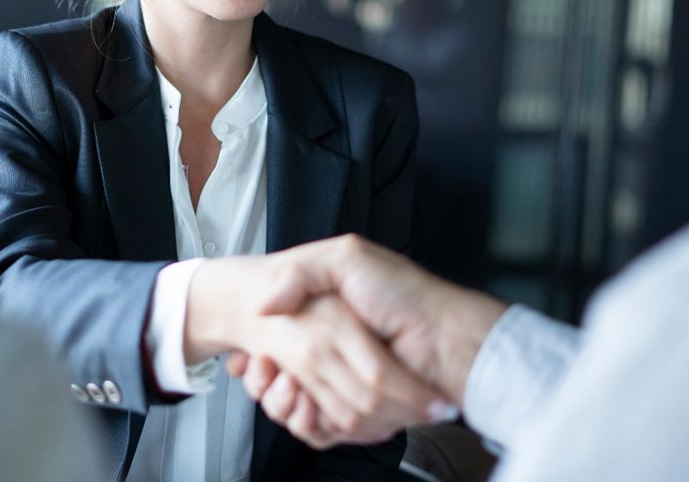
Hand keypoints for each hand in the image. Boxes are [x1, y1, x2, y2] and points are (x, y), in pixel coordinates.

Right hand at [227, 235, 507, 442]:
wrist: (443, 335)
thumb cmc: (403, 293)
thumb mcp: (347, 258)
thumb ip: (301, 273)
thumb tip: (264, 303)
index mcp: (327, 323)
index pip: (276, 344)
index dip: (257, 354)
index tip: (245, 353)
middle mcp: (335, 356)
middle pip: (278, 380)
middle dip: (263, 378)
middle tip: (257, 367)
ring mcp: (345, 388)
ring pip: (294, 408)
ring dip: (281, 401)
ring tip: (282, 383)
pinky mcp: (358, 416)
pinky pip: (321, 430)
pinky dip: (309, 422)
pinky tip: (304, 403)